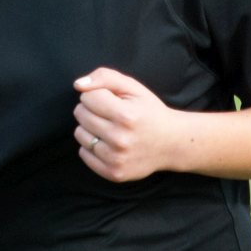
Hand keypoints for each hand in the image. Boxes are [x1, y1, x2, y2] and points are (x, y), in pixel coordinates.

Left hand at [72, 68, 182, 182]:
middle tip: (110, 114)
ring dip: (90, 128)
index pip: (87, 97)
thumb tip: (78, 85)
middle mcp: (120, 139)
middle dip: (91, 109)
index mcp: (126, 115)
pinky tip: (108, 143)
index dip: (97, 95)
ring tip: (109, 128)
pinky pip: (84, 154)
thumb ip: (105, 77)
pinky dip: (91, 146)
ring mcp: (116, 159)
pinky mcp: (113, 173)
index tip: (110, 100)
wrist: (172, 143)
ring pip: (79, 134)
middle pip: (80, 114)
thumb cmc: (149, 111)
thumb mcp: (133, 87)